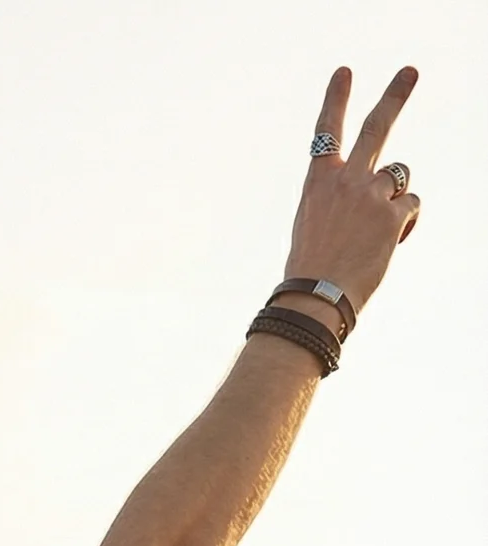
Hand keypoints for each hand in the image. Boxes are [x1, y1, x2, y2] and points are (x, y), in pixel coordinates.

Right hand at [284, 67, 421, 317]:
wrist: (316, 297)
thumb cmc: (311, 269)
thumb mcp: (313, 224)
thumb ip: (340, 197)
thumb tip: (383, 189)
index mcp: (318, 182)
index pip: (327, 131)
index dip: (336, 99)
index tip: (345, 72)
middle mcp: (346, 179)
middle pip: (377, 127)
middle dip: (395, 96)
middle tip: (410, 71)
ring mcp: (370, 194)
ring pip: (400, 176)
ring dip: (395, 197)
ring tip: (376, 230)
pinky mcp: (393, 213)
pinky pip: (410, 205)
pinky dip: (404, 224)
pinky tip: (387, 243)